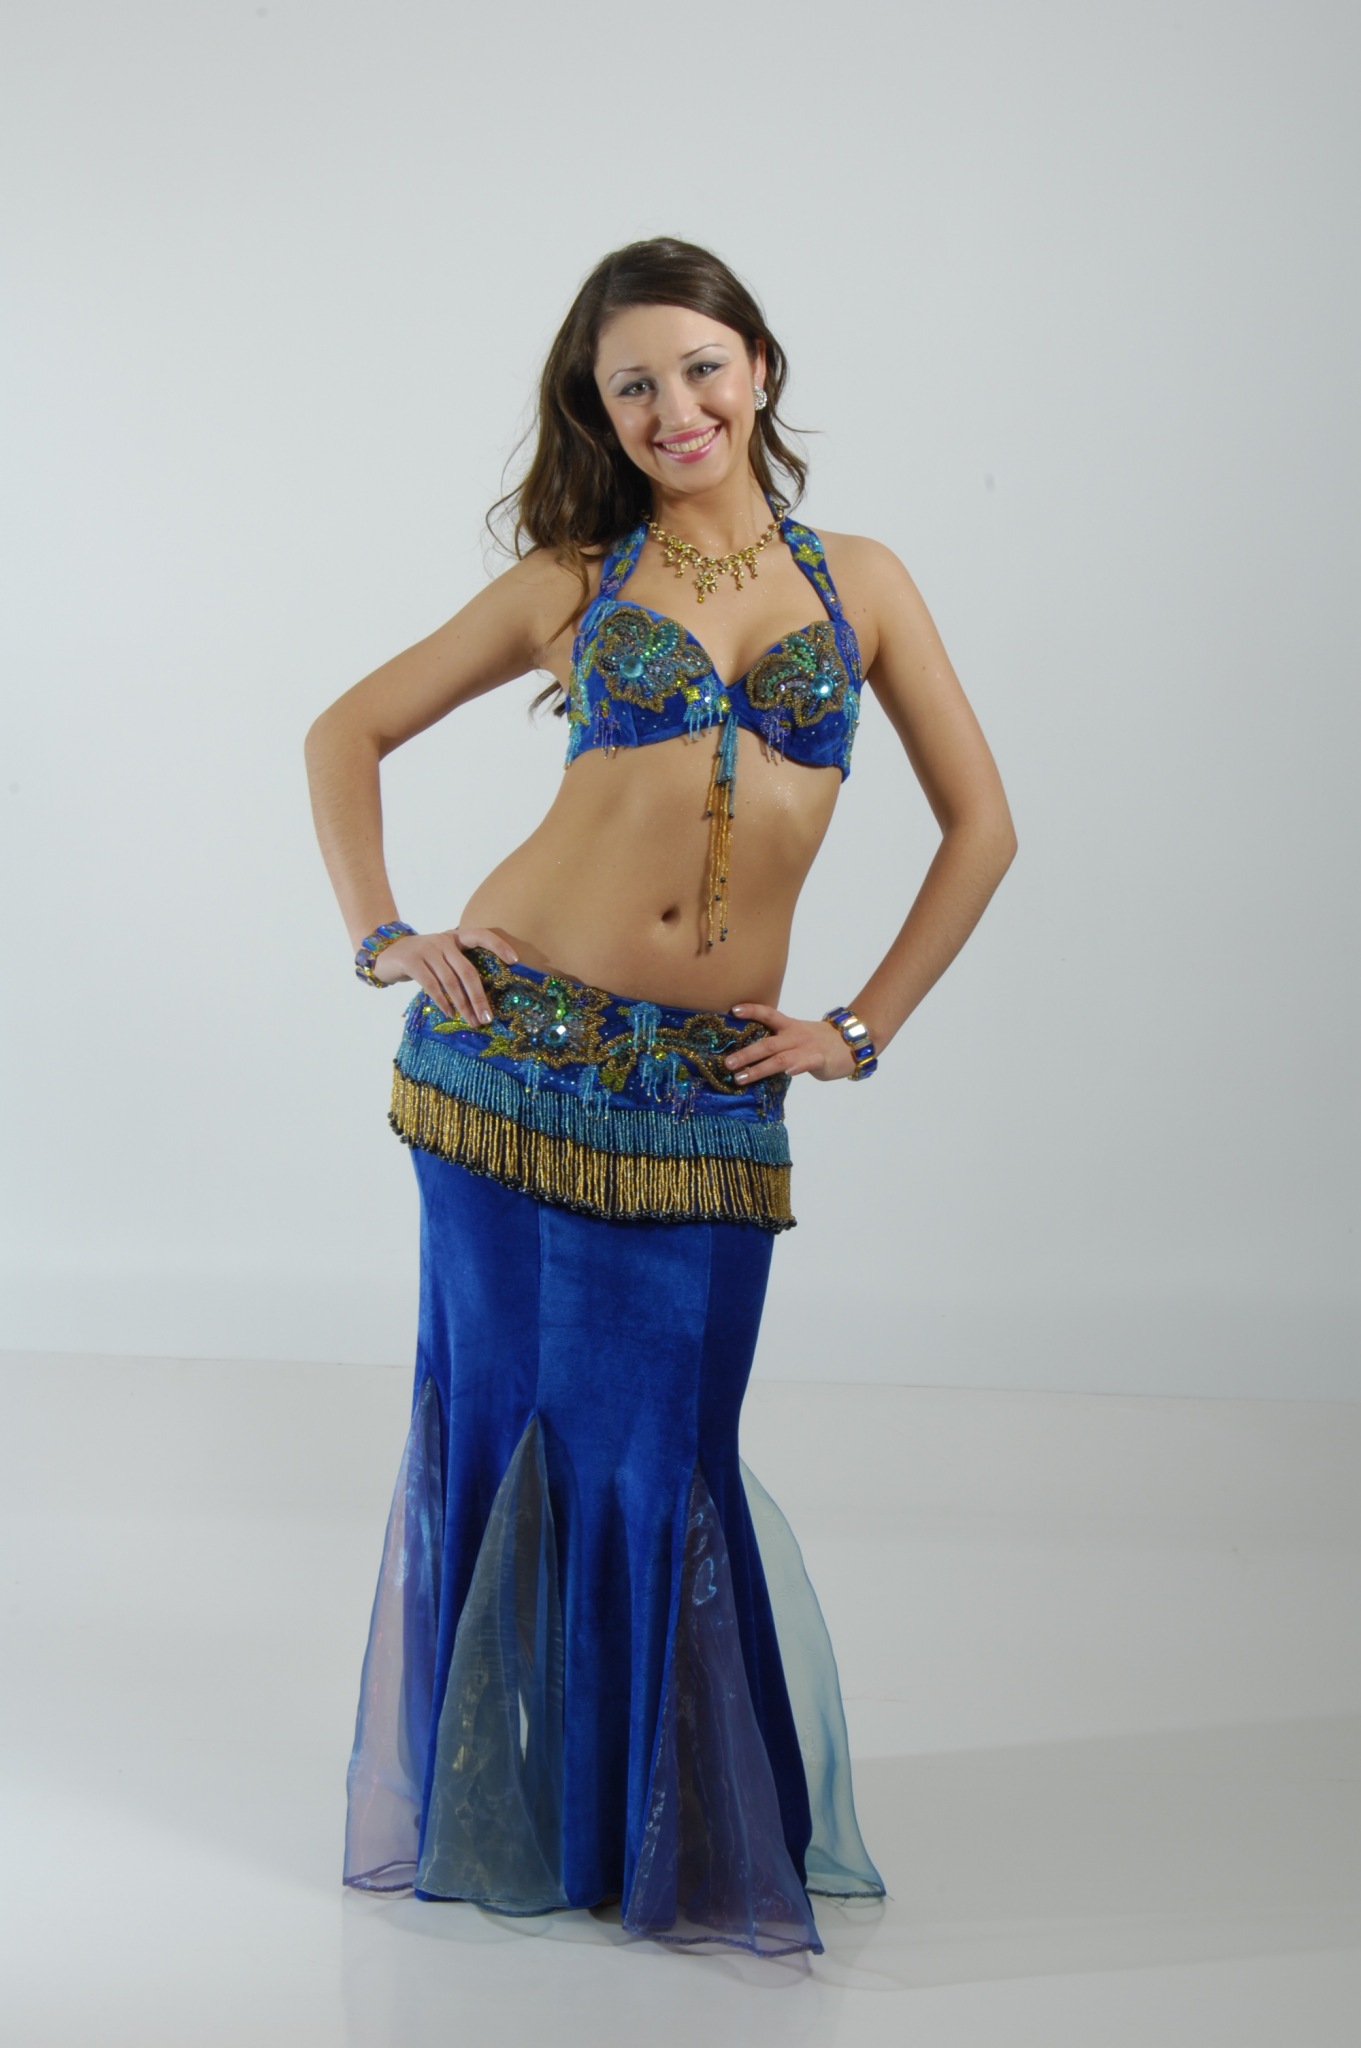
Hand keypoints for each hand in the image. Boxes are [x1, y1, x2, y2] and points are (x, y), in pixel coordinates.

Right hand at [371, 924, 518, 1023]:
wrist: (384, 953)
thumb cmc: (420, 960)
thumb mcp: (440, 957)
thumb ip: (457, 968)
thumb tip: (480, 999)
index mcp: (455, 937)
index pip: (481, 935)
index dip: (499, 945)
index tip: (515, 961)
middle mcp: (443, 940)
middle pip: (467, 970)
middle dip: (479, 996)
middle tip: (487, 1017)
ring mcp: (426, 949)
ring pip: (450, 981)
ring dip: (462, 1004)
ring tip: (471, 1021)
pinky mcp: (411, 961)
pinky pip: (432, 985)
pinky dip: (442, 1001)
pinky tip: (449, 1013)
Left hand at [724, 1003, 857, 1084]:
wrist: (851, 1043)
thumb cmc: (818, 1041)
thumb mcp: (797, 1034)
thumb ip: (778, 1041)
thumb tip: (749, 1051)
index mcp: (789, 1026)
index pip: (768, 1015)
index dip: (752, 1011)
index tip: (733, 1010)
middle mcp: (795, 1036)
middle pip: (767, 1044)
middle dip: (745, 1054)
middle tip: (727, 1063)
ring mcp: (807, 1048)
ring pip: (780, 1058)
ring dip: (759, 1068)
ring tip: (741, 1077)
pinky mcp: (820, 1060)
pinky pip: (807, 1063)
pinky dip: (797, 1067)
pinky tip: (788, 1072)